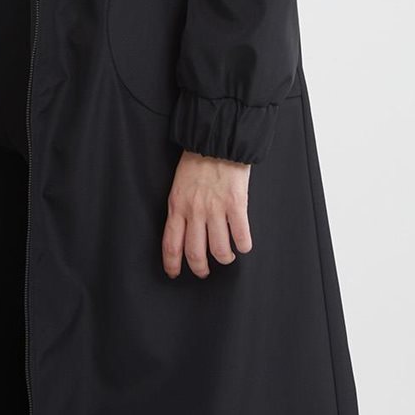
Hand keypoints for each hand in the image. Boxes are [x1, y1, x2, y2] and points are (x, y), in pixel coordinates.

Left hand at [162, 150, 252, 278]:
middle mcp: (194, 211)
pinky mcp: (236, 204)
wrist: (217, 140)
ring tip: (227, 255)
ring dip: (224, 258)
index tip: (174, 273)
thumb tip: (185, 231)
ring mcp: (216, 208)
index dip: (172, 264)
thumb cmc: (197, 161)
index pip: (171, 244)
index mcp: (177, 205)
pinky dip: (243, 246)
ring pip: (219, 250)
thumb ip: (181, 208)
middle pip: (195, 253)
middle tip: (204, 271)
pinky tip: (243, 244)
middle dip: (200, 268)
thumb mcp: (179, 185)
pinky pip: (241, 236)